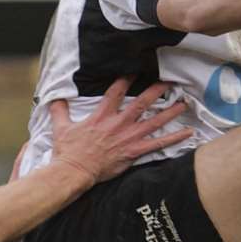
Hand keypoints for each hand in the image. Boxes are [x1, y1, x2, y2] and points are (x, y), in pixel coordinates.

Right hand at [48, 78, 191, 183]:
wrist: (74, 170)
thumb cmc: (68, 151)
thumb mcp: (60, 127)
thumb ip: (59, 110)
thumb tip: (53, 98)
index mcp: (102, 115)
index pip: (116, 91)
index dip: (126, 79)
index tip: (136, 71)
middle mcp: (118, 123)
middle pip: (142, 102)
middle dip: (157, 91)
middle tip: (169, 82)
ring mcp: (128, 137)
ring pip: (154, 121)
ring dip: (170, 112)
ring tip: (183, 104)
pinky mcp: (134, 151)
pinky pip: (158, 144)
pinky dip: (174, 138)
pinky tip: (187, 133)